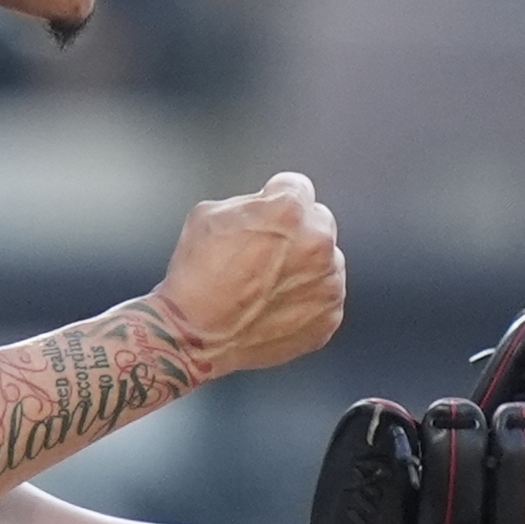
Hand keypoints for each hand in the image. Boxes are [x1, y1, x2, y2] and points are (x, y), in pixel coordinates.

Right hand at [152, 173, 344, 376]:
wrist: (195, 336)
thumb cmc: (196, 279)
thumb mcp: (208, 214)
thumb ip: (250, 202)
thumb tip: (264, 206)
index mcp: (288, 210)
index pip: (297, 187)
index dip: (276, 199)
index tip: (268, 216)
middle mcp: (316, 243)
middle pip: (318, 222)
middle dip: (296, 233)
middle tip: (264, 255)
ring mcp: (327, 282)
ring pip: (326, 262)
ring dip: (305, 268)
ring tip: (268, 286)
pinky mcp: (329, 316)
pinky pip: (325, 298)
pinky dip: (307, 301)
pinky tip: (275, 307)